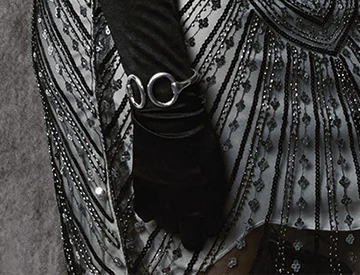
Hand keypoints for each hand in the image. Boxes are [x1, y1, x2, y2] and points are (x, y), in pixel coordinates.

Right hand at [130, 87, 227, 251]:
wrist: (170, 122)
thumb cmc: (199, 136)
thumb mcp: (217, 165)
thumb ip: (214, 188)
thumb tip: (212, 201)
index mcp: (208, 199)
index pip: (212, 226)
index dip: (211, 224)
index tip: (210, 220)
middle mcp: (186, 207)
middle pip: (190, 237)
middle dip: (194, 235)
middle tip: (193, 230)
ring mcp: (163, 202)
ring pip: (168, 227)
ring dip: (172, 221)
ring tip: (174, 213)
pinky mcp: (143, 193)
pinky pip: (145, 214)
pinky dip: (150, 210)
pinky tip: (154, 202)